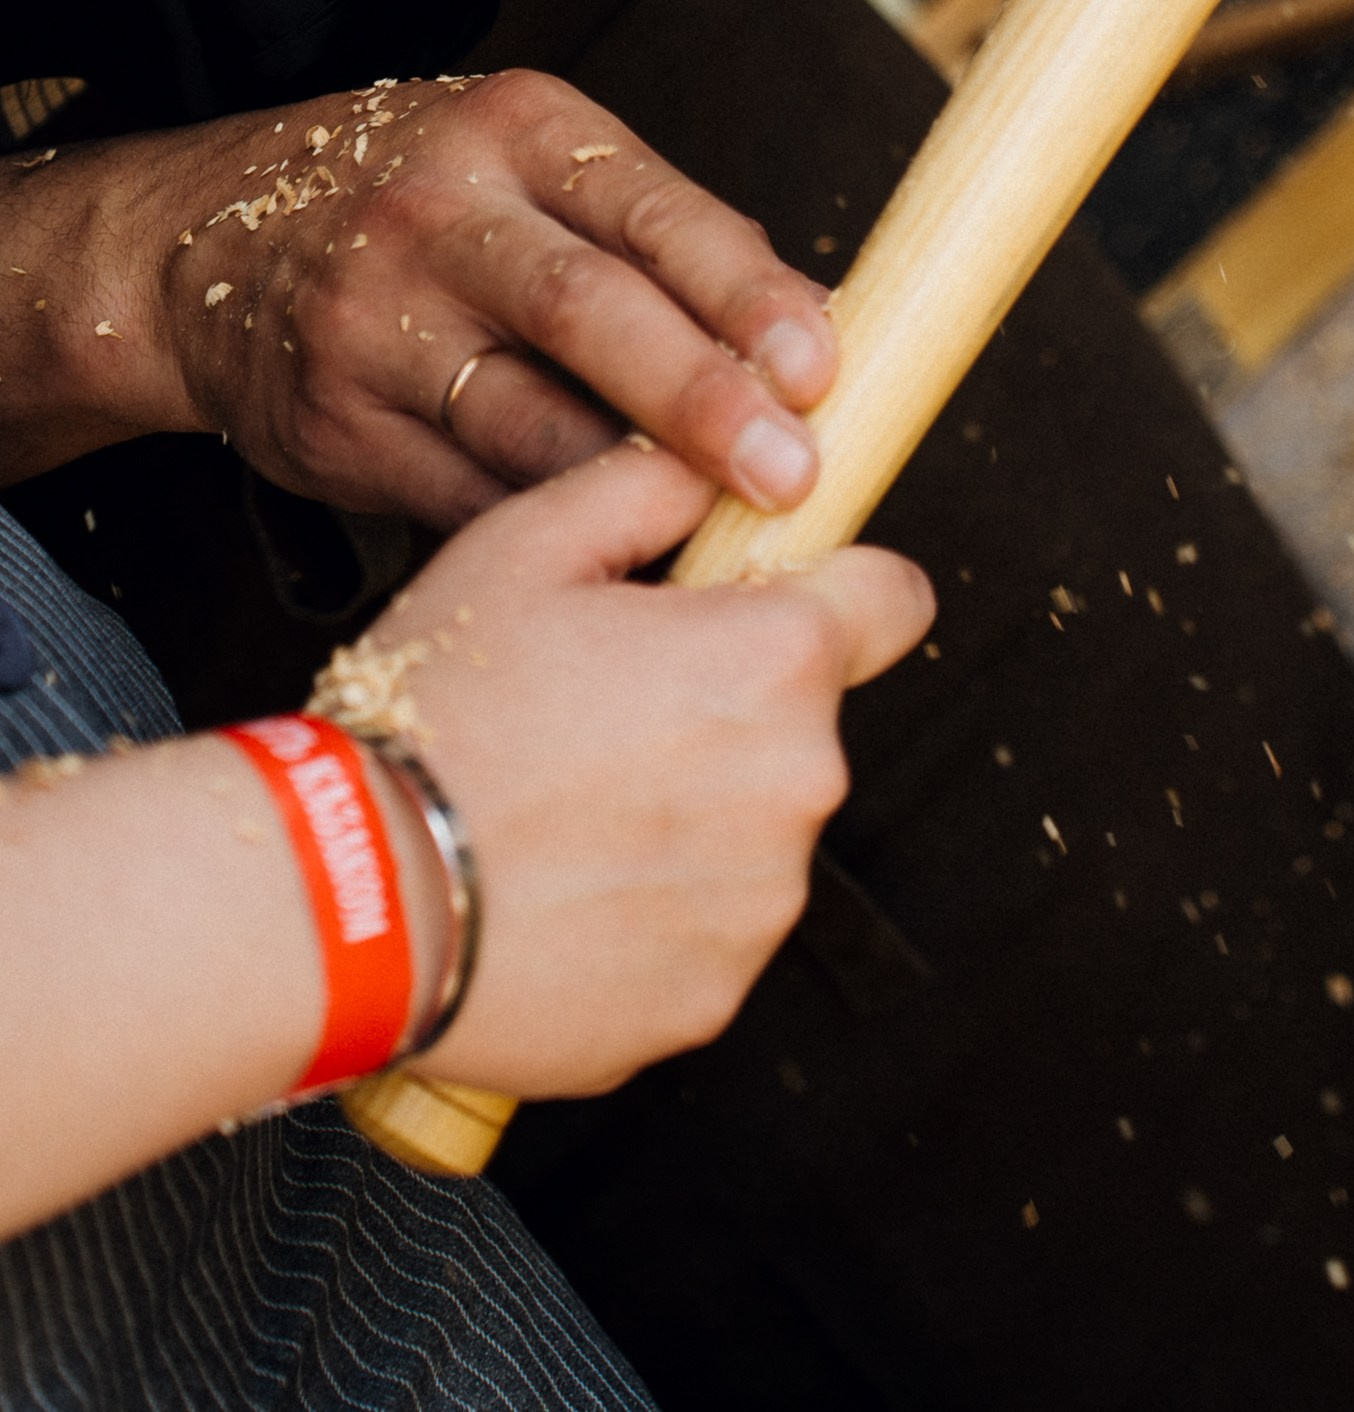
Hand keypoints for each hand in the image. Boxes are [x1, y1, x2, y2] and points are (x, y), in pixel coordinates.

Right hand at [0, 74, 838, 523]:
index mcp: (520, 134)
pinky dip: (548, 534)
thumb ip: (667, 238)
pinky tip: (615, 560)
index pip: (654, 211)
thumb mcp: (537, 168)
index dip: (744, 294)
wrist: (203, 249)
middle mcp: (441, 217)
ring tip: (722, 532)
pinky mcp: (333, 427)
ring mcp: (373, 323)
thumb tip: (817, 328)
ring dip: (631, 488)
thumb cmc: (427, 207)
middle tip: (789, 473)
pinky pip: (463, 495)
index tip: (820, 368)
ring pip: (522, 420)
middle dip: (699, 399)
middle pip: (585, 311)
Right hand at [357, 448, 931, 1096]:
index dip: (837, 588)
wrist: (347, 902)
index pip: (894, 599)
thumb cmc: (434, 712)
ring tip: (563, 811)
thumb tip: (722, 466)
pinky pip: (706, 929)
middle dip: (727, 704)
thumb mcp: (527, 545)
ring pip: (755, 826)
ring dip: (691, 811)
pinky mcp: (711, 999)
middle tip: (601, 712)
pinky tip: (559, 890)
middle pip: (803, 717)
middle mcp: (800, 785)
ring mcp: (760, 906)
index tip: (773, 600)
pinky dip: (653, 911)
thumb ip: (652, 482)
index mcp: (775, 659)